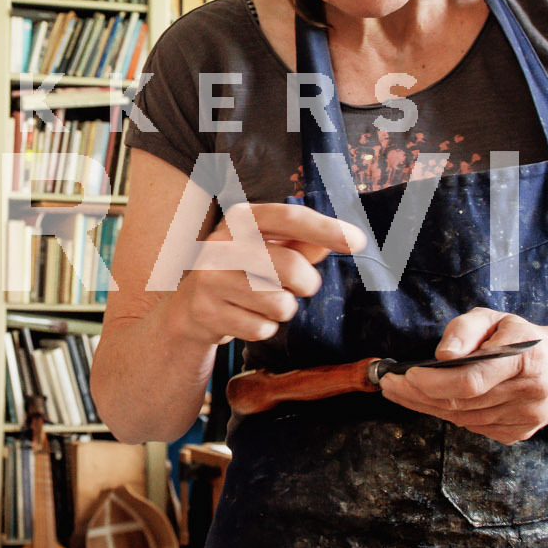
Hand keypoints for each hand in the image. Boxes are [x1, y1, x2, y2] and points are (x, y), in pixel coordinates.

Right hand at [166, 201, 363, 345]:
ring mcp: (210, 279)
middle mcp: (220, 244)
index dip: (327, 229)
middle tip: (302, 288)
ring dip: (283, 309)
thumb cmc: (239, 271)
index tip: (359, 241)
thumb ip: (300, 243)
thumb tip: (335, 240)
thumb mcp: (266, 248)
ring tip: (265, 302)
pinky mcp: (206, 312)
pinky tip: (247, 318)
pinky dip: (264, 329)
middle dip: (307, 284)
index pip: (289, 218)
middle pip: (290, 266)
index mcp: (239, 218)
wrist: (188, 308)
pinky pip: (261, 329)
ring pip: (278, 303)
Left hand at [378, 309, 547, 443]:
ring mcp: (526, 418)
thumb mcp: (496, 318)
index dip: (434, 381)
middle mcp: (530, 393)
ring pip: (463, 419)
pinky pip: (473, 427)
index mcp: (527, 358)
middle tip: (390, 385)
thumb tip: (443, 354)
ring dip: (426, 407)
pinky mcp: (519, 434)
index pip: (472, 379)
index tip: (406, 375)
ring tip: (401, 392)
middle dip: (418, 395)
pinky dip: (448, 415)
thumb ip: (466, 328)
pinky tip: (430, 402)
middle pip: (462, 403)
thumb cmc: (523, 338)